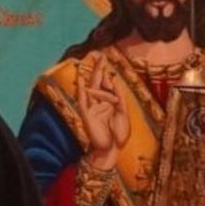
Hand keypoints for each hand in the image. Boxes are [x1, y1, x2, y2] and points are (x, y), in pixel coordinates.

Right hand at [75, 56, 128, 170]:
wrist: (111, 150)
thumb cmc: (118, 135)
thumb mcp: (124, 113)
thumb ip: (119, 97)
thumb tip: (114, 80)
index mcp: (110, 104)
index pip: (108, 86)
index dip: (109, 76)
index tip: (108, 64)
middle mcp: (100, 103)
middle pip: (98, 83)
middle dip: (99, 69)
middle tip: (100, 56)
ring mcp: (92, 108)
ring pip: (91, 88)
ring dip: (91, 76)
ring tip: (91, 63)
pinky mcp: (86, 115)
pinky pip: (82, 100)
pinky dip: (81, 90)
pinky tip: (80, 80)